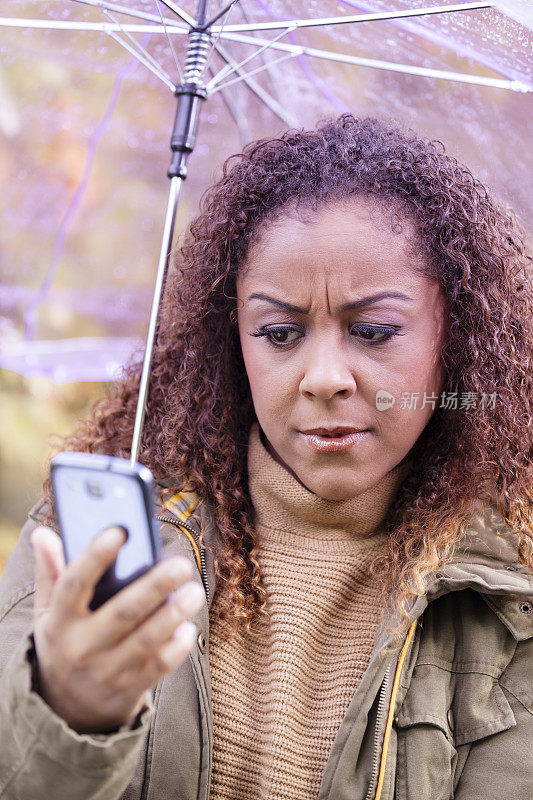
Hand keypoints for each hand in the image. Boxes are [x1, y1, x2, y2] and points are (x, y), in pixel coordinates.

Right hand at [30, 524, 204, 733]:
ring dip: (173, 614)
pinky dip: (177, 647)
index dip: (95, 557)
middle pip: (122, 612)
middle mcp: (81, 647)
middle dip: (155, 587)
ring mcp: (106, 670)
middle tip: (181, 564)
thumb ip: (50, 572)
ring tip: (194, 591)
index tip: (120, 531)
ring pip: (145, 640)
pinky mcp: (129, 687)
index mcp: (59, 621)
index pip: (73, 584)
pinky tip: (189, 627)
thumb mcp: (47, 613)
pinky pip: (158, 666)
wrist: (65, 709)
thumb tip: (42, 534)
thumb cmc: (63, 643)